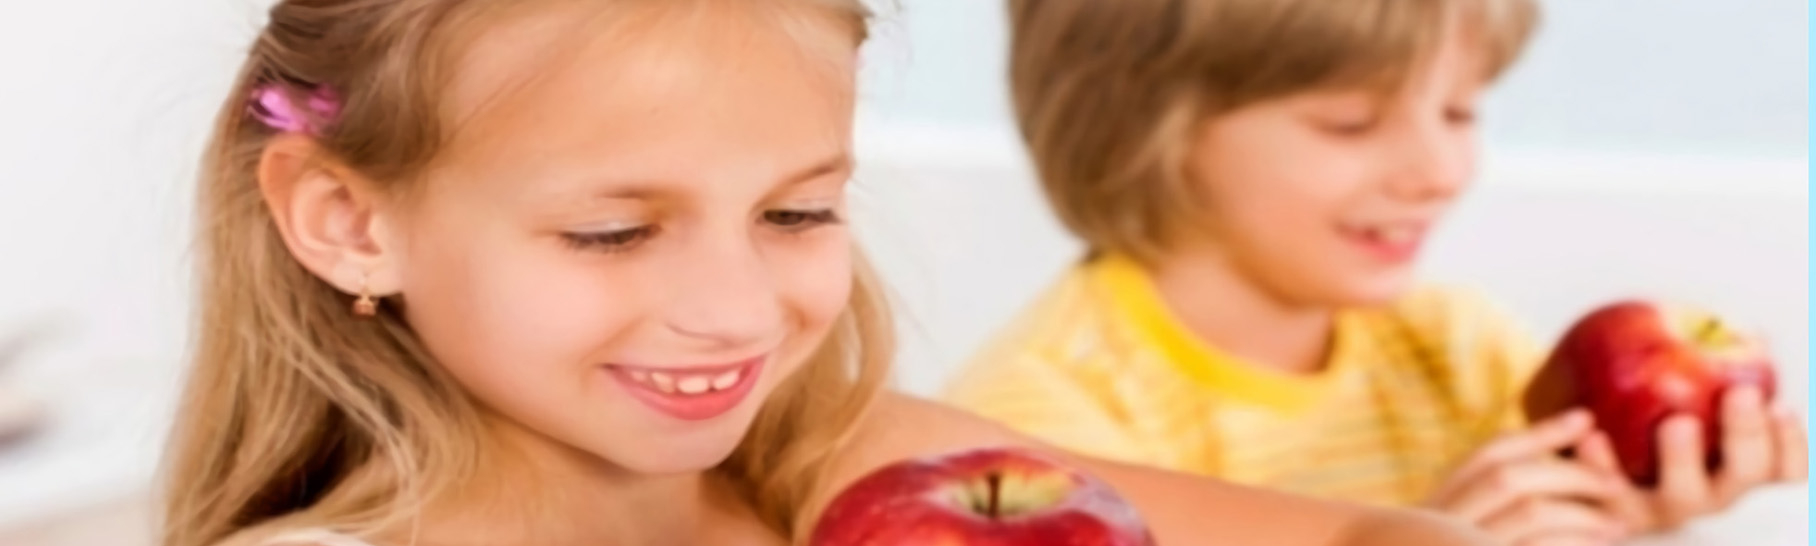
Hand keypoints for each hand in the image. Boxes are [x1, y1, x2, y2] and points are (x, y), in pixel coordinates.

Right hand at [1426, 409, 1628, 544]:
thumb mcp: (1467, 535)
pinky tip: (1600, 543)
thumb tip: (1569, 451)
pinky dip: (1575, 541)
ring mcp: (1465, 544)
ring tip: (1619, 521)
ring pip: (1529, 511)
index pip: (1487, 456)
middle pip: (1507, 477)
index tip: (1585, 418)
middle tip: (1616, 480)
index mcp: (1438, 508)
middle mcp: (1442, 524)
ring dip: (1582, 510)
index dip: (1538, 434)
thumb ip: (1498, 506)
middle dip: (1568, 473)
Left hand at [1576, 386, 1808, 532]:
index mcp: (1738, 466)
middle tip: (1739, 393)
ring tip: (1677, 423)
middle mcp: (1712, 491)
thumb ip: (1719, 363)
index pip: (1785, 466)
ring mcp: (1666, 505)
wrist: (1589, 461)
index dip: (1790, 442)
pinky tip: (1592, 433)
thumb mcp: (1691, 389)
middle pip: (1744, 474)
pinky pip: (1611, 491)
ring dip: (1684, 459)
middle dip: (1747, 434)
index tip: (1780, 406)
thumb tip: (1752, 333)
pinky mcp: (1617, 509)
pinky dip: (1602, 462)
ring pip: (1684, 493)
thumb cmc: (1655, 416)